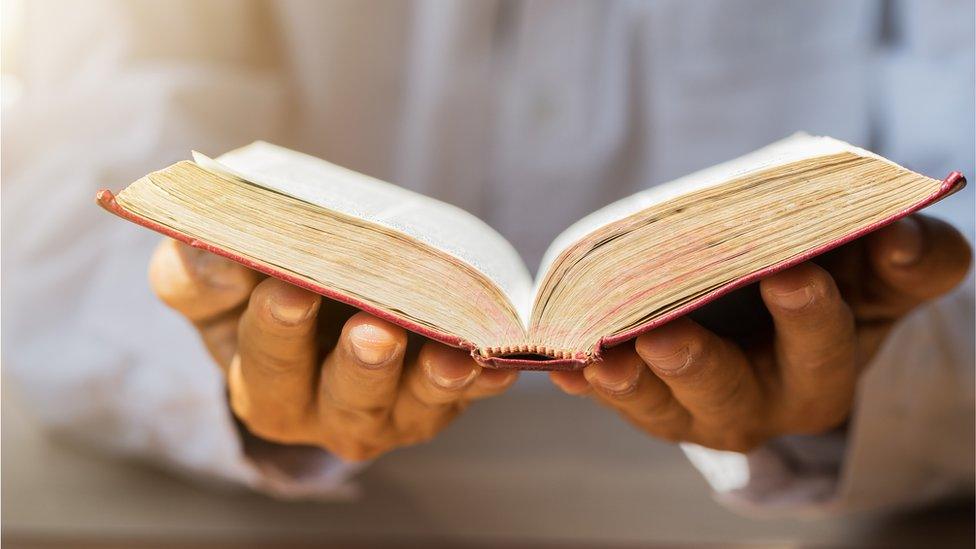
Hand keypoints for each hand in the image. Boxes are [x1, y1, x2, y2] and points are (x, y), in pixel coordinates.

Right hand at [149, 239, 517, 460]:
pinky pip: (471, 391)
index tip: (289, 288)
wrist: (324, 298)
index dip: (276, 330)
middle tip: (373, 331)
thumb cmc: (261, 291)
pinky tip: (496, 357)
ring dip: (432, 381)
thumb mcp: (215, 284)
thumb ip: (198, 272)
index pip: (264, 365)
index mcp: (264, 387)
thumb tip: (211, 250)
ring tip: (448, 355)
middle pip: (346, 400)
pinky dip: (485, 375)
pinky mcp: (443, 396)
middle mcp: (328, 413)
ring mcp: (392, 410)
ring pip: (414, 406)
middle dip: (360, 367)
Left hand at [551, 214, 970, 451]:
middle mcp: (757, 404)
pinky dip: (585, 378)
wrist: (778, 307)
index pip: (824, 352)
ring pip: (659, 406)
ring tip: (598, 357)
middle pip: (729, 395)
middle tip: (666, 335)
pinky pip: (611, 393)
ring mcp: (693, 408)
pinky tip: (561, 363)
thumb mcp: (885, 274)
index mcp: (823, 375)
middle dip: (698, 366)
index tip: (791, 273)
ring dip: (626, 382)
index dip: (810, 319)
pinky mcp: (646, 398)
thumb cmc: (841, 283)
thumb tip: (899, 233)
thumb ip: (911, 259)